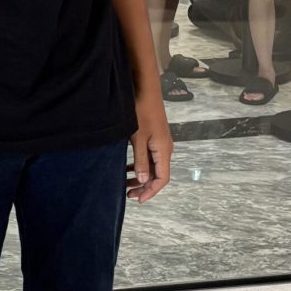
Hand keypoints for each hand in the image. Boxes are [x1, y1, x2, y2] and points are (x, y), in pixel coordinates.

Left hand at [127, 89, 172, 203]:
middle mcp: (165, 149)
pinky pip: (150, 157)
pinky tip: (128, 168)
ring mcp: (161, 143)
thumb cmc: (141, 113)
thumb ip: (141, 161)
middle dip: (144, 186)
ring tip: (126, 183)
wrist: (145, 90)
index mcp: (164, 151)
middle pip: (158, 175)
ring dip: (141, 176)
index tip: (138, 199)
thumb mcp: (138, 139)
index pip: (162, 179)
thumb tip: (143, 181)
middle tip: (128, 194)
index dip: (151, 191)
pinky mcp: (155, 138)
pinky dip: (140, 165)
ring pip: (153, 166)